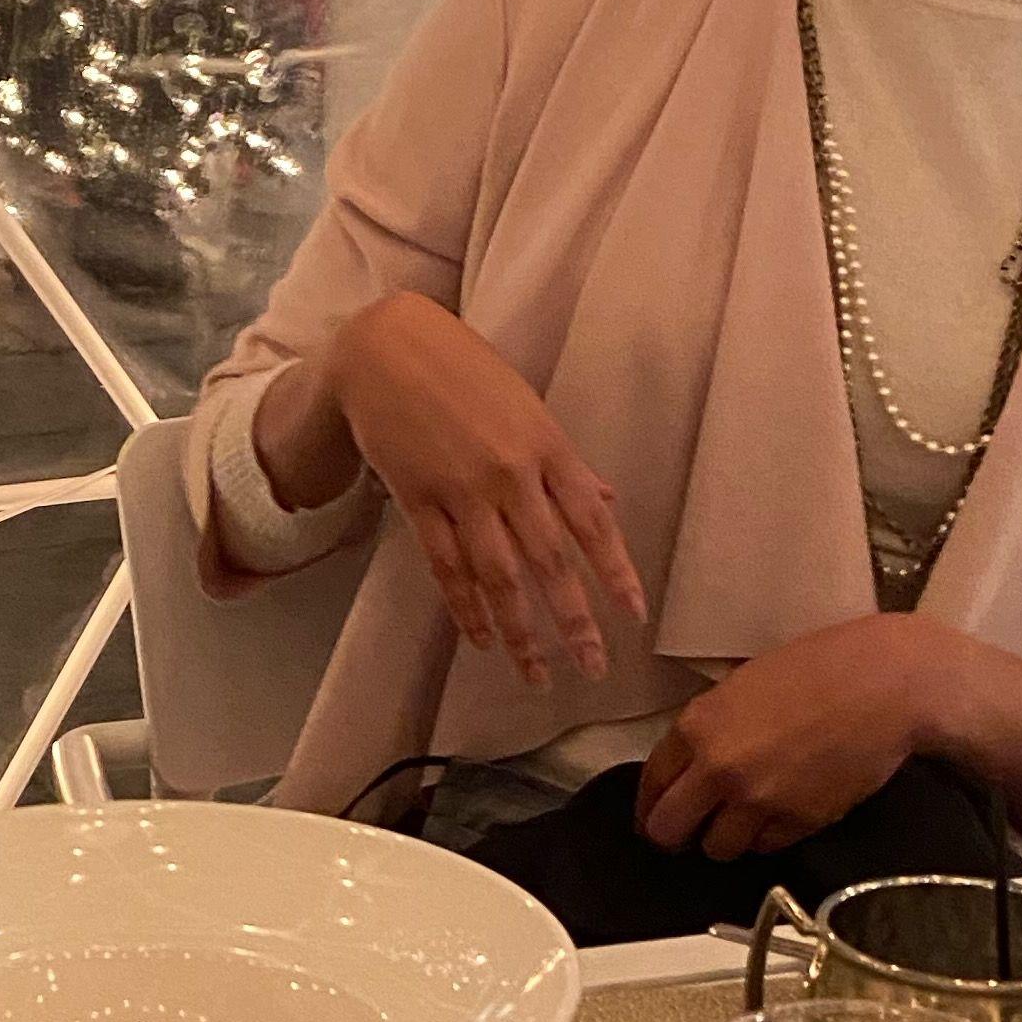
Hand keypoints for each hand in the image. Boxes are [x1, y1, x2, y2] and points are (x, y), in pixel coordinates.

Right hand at [321, 293, 647, 693]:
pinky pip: (446, 566)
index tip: (635, 617)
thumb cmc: (465, 370)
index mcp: (546, 447)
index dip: (616, 573)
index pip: (592, 523)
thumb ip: (567, 463)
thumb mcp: (527, 407)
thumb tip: (608, 501)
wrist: (386, 346)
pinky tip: (482, 639)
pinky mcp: (417, 499)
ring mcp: (460, 490)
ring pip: (498, 575)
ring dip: (521, 631)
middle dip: (574, 621)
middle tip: (593, 667)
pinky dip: (465, 607)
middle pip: (549, 560)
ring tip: (537, 674)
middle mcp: (510, 473)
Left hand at [636, 615, 940, 860]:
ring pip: (717, 848)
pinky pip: (766, 847)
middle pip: (668, 830)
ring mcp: (758, 801)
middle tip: (689, 832)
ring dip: (725, 838)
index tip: (656, 815)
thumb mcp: (743, 686)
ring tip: (744, 819)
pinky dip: (768, 837)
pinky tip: (782, 812)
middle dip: (675, 834)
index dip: (650, 805)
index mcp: (697, 727)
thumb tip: (691, 764)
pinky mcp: (798, 823)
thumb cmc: (819, 668)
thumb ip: (709, 728)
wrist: (886, 685)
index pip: (650, 786)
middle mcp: (718, 770)